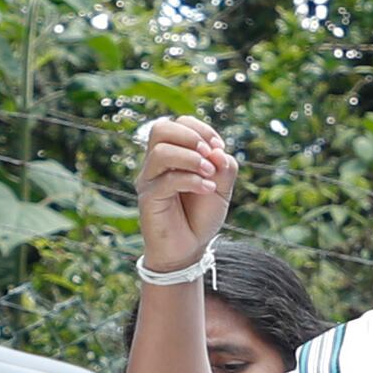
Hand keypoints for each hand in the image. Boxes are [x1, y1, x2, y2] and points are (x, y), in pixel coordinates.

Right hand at [136, 116, 235, 277]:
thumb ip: (224, 166)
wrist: (189, 249)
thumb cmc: (201, 215)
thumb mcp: (222, 187)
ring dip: (191, 158)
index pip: (178, 123)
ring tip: (209, 173)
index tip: (219, 147)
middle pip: (160, 129)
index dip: (200, 129)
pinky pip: (166, 180)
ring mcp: (149, 180)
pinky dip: (191, 180)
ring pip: (161, 152)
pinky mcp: (148, 199)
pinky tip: (206, 189)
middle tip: (210, 154)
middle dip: (190, 136)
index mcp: (173, 154)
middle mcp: (156, 164)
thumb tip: (216, 152)